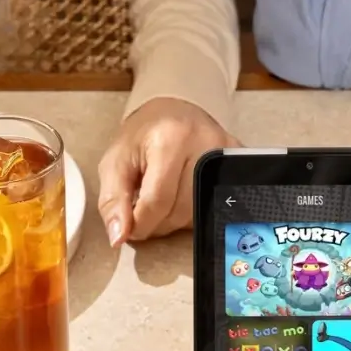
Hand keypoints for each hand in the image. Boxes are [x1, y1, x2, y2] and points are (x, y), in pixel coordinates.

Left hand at [97, 97, 239, 245]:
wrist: (176, 112)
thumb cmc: (144, 136)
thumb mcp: (116, 161)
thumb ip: (112, 200)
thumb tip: (117, 238)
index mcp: (171, 139)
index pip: (157, 201)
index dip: (140, 224)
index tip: (130, 228)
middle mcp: (206, 145)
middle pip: (180, 212)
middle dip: (157, 222)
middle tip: (144, 211)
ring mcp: (228, 155)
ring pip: (198, 215)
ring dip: (175, 219)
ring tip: (163, 201)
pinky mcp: (238, 164)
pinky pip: (215, 208)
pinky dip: (193, 212)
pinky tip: (182, 198)